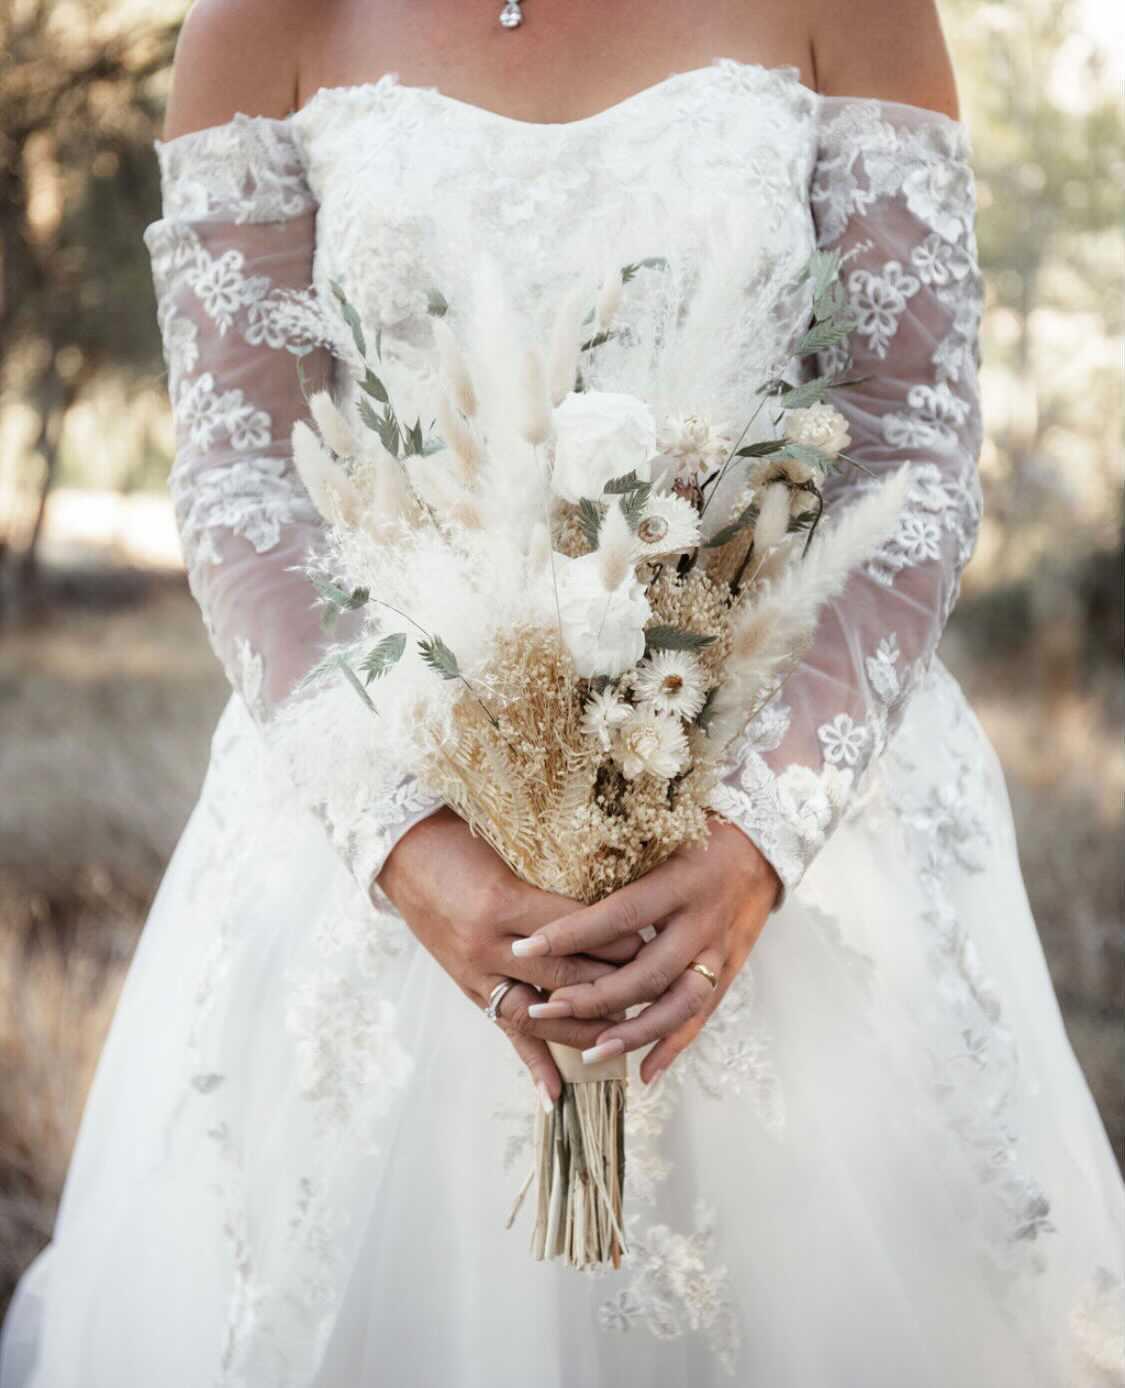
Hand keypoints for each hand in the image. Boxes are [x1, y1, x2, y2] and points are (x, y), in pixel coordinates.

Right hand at [375, 808, 642, 1105]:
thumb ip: (551, 874)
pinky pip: (504, 1032)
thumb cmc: (458, 838)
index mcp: (502, 902)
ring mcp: (474, 973)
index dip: (615, 938)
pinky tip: (555, 1095)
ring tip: (622, 1036)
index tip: (653, 940)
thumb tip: (611, 890)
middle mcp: (487, 945)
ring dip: (581, 1027)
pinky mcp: (468, 989)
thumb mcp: (506, 848)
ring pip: (537, 1013)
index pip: (573, 930)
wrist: (402, 854)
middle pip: (562, 976)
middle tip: (653, 987)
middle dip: (610, 983)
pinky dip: (531, 1064)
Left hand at [509, 818, 779, 1084]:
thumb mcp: (663, 834)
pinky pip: (701, 1017)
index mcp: (682, 882)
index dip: (572, 934)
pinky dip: (673, 1046)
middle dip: (593, 997)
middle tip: (543, 1007)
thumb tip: (557, 873)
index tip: (527, 948)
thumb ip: (620, 857)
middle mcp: (702, 922)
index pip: (620, 916)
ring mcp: (720, 952)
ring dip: (632, 1033)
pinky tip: (644, 1072)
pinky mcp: (730, 971)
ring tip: (589, 1051)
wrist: (766, 846)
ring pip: (677, 1006)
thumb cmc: (702, 832)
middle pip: (646, 973)